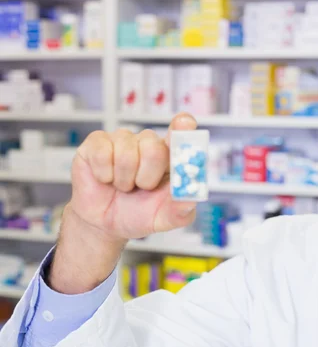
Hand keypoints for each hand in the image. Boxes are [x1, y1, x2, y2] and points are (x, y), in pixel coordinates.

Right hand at [68, 112, 198, 240]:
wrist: (105, 223)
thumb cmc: (139, 215)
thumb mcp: (164, 219)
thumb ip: (181, 211)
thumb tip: (191, 200)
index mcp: (171, 156)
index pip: (181, 133)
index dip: (183, 128)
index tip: (185, 123)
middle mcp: (149, 142)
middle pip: (154, 148)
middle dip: (146, 177)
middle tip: (141, 188)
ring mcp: (123, 139)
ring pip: (126, 153)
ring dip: (123, 180)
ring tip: (123, 186)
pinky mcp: (98, 142)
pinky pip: (102, 153)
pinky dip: (104, 174)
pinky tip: (105, 178)